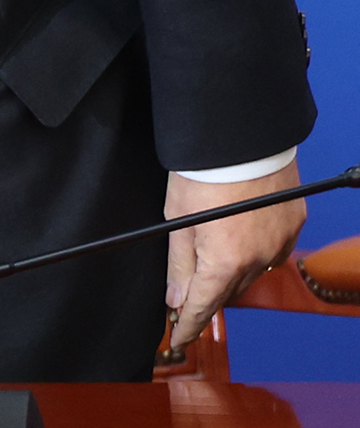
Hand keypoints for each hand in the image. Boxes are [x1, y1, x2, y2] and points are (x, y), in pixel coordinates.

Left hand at [165, 159, 304, 348]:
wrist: (239, 133)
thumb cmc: (203, 170)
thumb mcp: (177, 216)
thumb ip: (179, 263)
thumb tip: (176, 299)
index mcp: (225, 261)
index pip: (203, 306)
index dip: (189, 325)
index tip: (180, 337)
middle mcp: (258, 259)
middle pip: (228, 290)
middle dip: (208, 292)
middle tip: (190, 289)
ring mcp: (280, 242)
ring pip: (253, 271)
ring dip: (233, 270)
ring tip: (215, 251)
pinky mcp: (293, 223)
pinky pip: (273, 249)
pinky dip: (256, 249)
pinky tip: (241, 235)